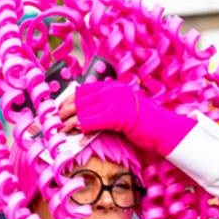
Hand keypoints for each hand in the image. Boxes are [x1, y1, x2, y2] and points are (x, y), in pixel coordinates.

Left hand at [59, 81, 194, 155]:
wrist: (162, 129)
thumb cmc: (143, 123)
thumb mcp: (122, 109)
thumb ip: (105, 108)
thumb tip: (82, 115)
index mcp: (115, 87)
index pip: (85, 89)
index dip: (69, 99)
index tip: (60, 108)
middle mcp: (114, 91)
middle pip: (81, 99)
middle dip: (66, 111)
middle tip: (56, 120)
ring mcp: (116, 102)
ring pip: (84, 111)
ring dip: (70, 121)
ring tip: (62, 128)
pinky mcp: (117, 116)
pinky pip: (92, 121)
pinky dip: (82, 127)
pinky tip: (75, 131)